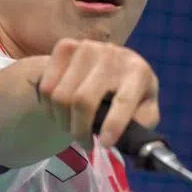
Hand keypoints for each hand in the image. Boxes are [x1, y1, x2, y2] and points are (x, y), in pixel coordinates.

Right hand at [34, 38, 159, 147]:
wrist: (114, 64)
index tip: (105, 144)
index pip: (123, 100)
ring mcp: (86, 48)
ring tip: (71, 128)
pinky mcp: (65, 47)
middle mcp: (112, 55)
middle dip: (79, 130)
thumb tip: (129, 138)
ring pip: (59, 96)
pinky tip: (60, 112)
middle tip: (84, 143)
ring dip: (62, 121)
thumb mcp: (145, 110)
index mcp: (138, 72)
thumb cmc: (131, 93)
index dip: (113, 125)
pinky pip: (46, 87)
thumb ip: (142, 124)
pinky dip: (49, 108)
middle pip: (82, 100)